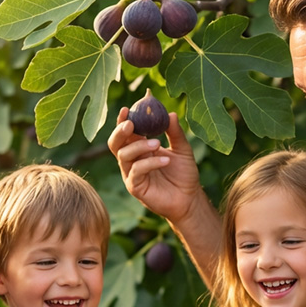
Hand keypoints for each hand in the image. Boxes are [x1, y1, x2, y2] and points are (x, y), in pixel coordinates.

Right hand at [107, 108, 202, 224]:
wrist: (190, 198)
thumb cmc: (184, 174)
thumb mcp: (182, 149)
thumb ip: (175, 132)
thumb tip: (171, 113)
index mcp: (140, 148)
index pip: (126, 132)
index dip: (123, 120)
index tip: (127, 108)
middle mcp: (132, 160)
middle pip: (115, 143)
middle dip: (120, 131)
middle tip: (131, 124)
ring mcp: (132, 174)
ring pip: (124, 155)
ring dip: (139, 146)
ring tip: (157, 143)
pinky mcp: (135, 187)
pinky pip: (136, 171)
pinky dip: (149, 163)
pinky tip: (166, 160)